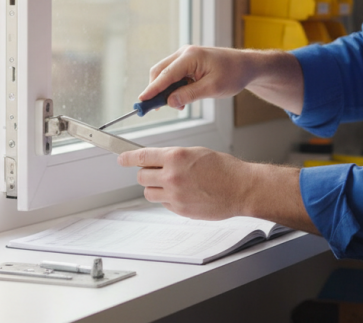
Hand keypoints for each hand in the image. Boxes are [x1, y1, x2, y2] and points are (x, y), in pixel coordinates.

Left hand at [118, 146, 253, 220]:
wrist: (241, 189)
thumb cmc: (224, 168)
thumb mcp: (196, 153)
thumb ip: (174, 157)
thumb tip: (157, 160)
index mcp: (175, 157)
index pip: (141, 156)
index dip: (127, 158)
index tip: (121, 159)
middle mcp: (171, 176)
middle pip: (141, 176)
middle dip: (146, 173)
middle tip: (155, 171)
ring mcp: (175, 195)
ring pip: (149, 192)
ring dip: (155, 187)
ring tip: (171, 184)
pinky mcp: (180, 210)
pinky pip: (164, 204)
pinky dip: (168, 199)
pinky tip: (184, 194)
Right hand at [138, 46, 303, 115]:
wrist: (246, 65)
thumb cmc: (233, 74)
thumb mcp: (212, 89)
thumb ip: (189, 95)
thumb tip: (170, 102)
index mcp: (190, 57)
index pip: (165, 75)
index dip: (152, 89)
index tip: (141, 101)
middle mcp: (184, 53)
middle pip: (160, 72)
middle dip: (156, 90)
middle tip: (155, 108)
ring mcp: (185, 56)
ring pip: (165, 73)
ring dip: (166, 90)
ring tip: (176, 105)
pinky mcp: (188, 61)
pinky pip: (173, 74)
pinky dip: (173, 86)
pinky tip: (181, 98)